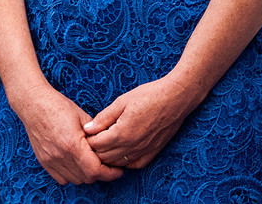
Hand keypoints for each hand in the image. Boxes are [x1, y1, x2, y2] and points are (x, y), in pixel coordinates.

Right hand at [9, 82, 123, 185]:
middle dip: (101, 173)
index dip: (110, 173)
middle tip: (107, 164)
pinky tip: (76, 164)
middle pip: (87, 177)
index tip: (118, 170)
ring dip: (86, 175)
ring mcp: (51, 160)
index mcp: (73, 144)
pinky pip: (62, 179)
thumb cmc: (58, 106)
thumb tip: (107, 146)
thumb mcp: (82, 116)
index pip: (96, 170)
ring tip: (92, 163)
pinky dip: (72, 175)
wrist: (34, 104)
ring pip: (75, 180)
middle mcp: (61, 156)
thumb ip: (95, 134)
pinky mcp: (44, 161)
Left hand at [83, 76, 200, 168]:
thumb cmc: (149, 96)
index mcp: (121, 133)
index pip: (96, 145)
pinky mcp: (153, 153)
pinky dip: (124, 162)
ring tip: (104, 145)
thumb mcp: (122, 101)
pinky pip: (133, 166)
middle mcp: (132, 147)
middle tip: (92, 139)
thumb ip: (104, 117)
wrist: (176, 98)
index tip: (85, 133)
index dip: (88, 140)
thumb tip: (87, 128)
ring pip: (118, 164)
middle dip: (95, 150)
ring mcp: (143, 152)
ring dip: (108, 157)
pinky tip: (121, 152)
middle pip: (104, 157)